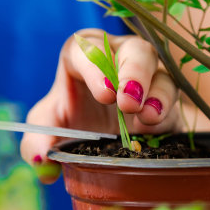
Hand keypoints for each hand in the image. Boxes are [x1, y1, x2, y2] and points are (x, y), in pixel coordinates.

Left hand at [20, 28, 181, 182]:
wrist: (102, 138)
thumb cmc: (71, 121)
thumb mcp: (48, 129)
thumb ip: (36, 141)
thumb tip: (40, 160)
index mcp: (85, 57)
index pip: (88, 49)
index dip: (96, 67)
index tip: (103, 94)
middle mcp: (120, 59)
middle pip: (135, 50)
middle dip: (134, 73)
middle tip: (127, 103)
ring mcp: (148, 78)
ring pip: (161, 72)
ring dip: (156, 93)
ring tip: (147, 116)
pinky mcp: (166, 102)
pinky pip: (173, 100)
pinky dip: (166, 111)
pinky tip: (156, 126)